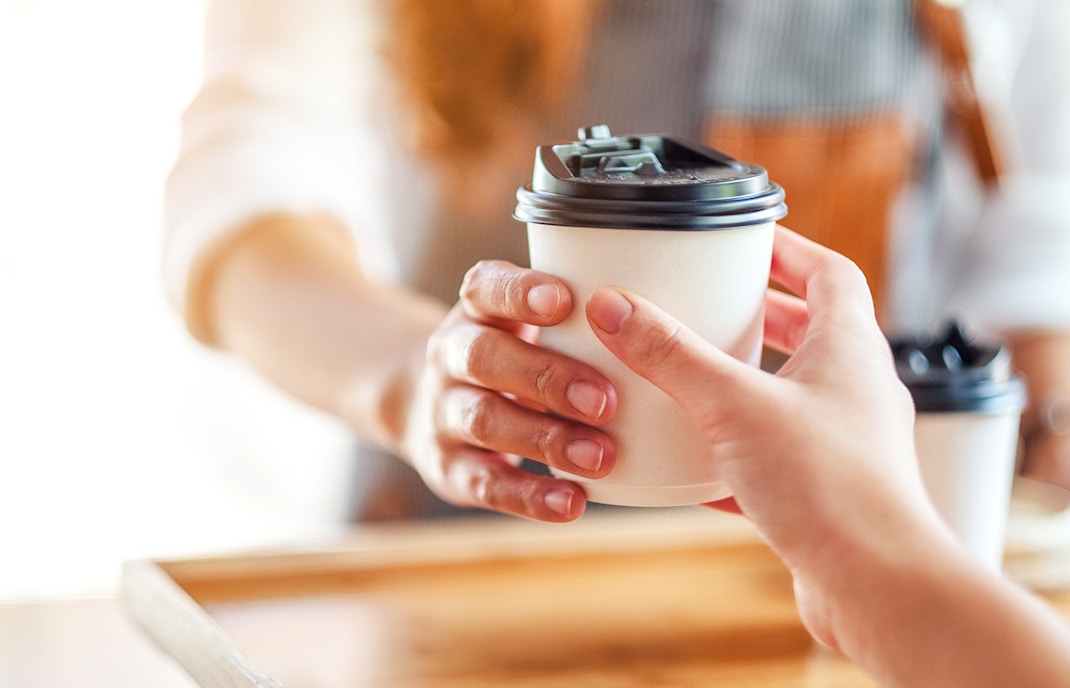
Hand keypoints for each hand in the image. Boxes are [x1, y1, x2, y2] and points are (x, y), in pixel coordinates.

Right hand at [401, 260, 617, 521]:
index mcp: (479, 310)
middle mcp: (451, 355)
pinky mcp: (451, 469)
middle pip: (483, 357)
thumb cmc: (527, 361)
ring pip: (483, 420)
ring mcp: (444, 413)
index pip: (484, 287)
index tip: (564, 302)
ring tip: (602, 456)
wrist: (445, 414)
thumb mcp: (542, 327)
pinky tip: (573, 502)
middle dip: (546, 376)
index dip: (518, 293)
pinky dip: (530, 495)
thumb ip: (588, 320)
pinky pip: (485, 484)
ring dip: (544, 438)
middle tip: (605, 400)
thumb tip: (653, 311)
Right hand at [585, 226, 947, 647]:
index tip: (743, 240)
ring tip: (687, 375)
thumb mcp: (735, 405)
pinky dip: (731, 450)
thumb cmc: (831, 486)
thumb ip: (673, 355)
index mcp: (848, 348)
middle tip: (706, 303)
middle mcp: (852, 389)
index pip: (828, 273)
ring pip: (786, 394)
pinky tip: (686, 463)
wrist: (876, 584)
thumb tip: (615, 307)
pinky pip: (771, 454)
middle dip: (756, 314)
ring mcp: (840, 441)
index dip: (788, 250)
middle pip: (806, 331)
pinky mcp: (821, 490)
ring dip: (741, 380)